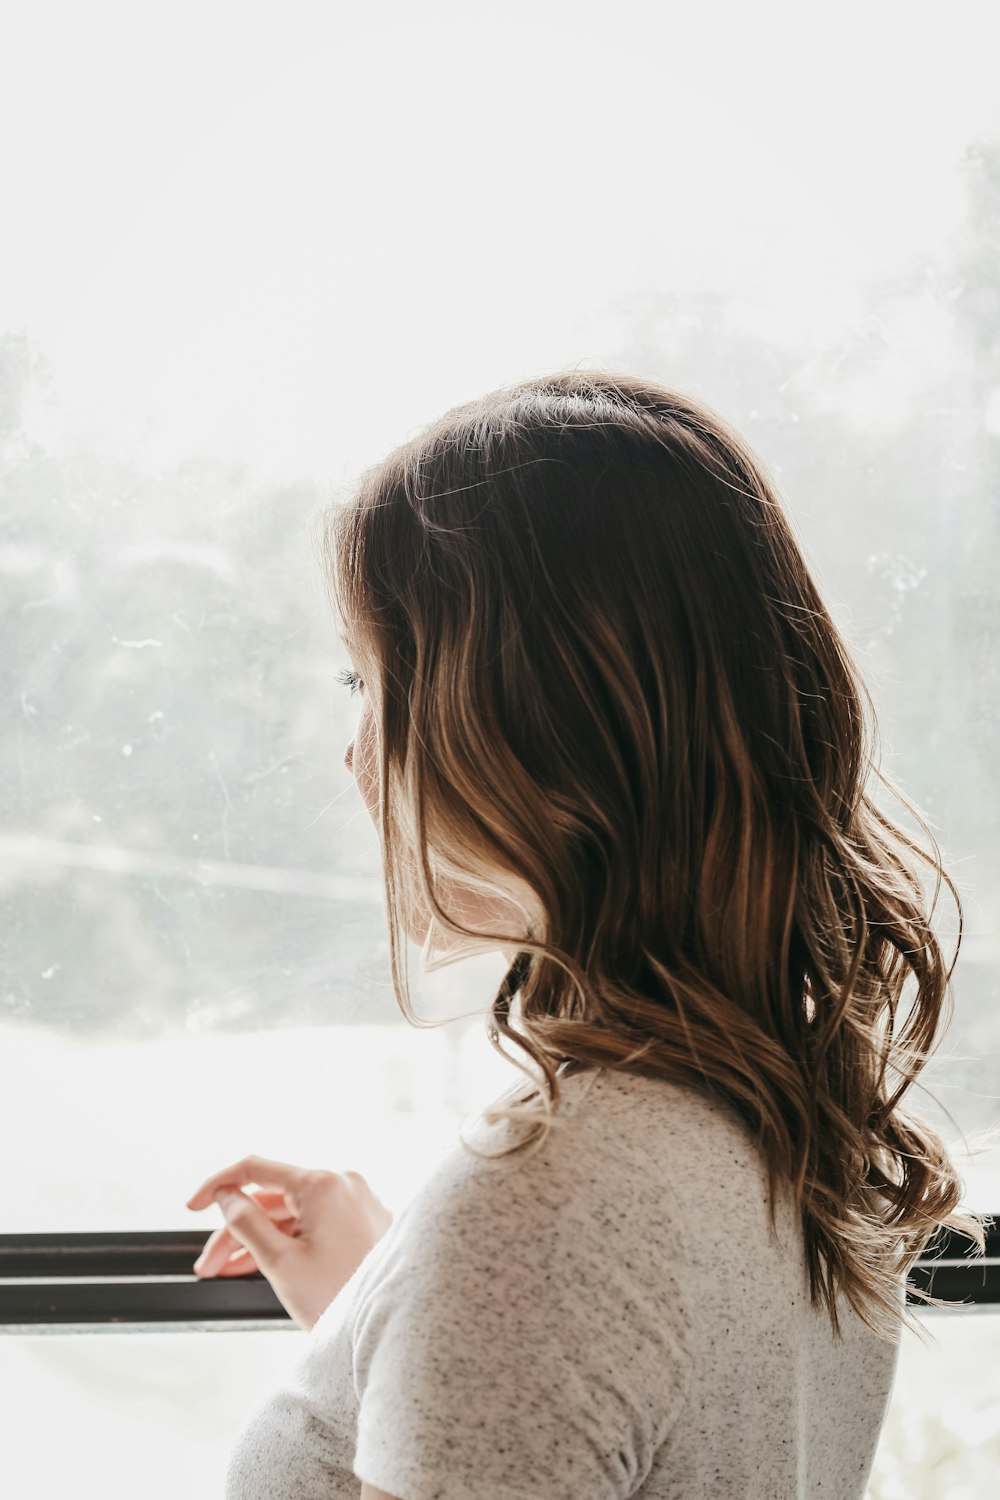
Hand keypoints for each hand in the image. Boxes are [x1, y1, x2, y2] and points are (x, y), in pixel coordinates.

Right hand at [185, 1154, 393, 1330]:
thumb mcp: (279, 1261)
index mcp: (322, 1183)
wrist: (387, 1328)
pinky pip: (313, 1224)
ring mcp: (355, 1202)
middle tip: (205, 1265)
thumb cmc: (337, 1297)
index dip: (217, 1185)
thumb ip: (245, 1222)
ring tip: (224, 1272)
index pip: (255, 1169)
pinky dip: (285, 1242)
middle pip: (272, 1199)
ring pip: (291, 1215)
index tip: (192, 1206)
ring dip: (256, 1240)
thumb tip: (226, 1195)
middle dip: (234, 1231)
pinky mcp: (362, 1223)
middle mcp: (342, 1184)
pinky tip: (257, 1265)